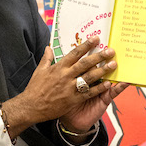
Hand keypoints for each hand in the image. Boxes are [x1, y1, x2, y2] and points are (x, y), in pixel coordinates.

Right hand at [5, 38, 126, 134]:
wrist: (31, 107)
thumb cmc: (35, 88)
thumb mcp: (40, 70)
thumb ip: (46, 58)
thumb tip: (49, 47)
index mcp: (58, 67)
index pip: (75, 53)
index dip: (86, 45)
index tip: (97, 39)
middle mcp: (65, 76)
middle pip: (85, 64)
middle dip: (99, 56)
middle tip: (111, 51)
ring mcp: (70, 88)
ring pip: (89, 77)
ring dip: (102, 70)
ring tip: (113, 65)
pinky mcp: (72, 100)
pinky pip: (88, 93)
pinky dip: (98, 88)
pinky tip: (107, 84)